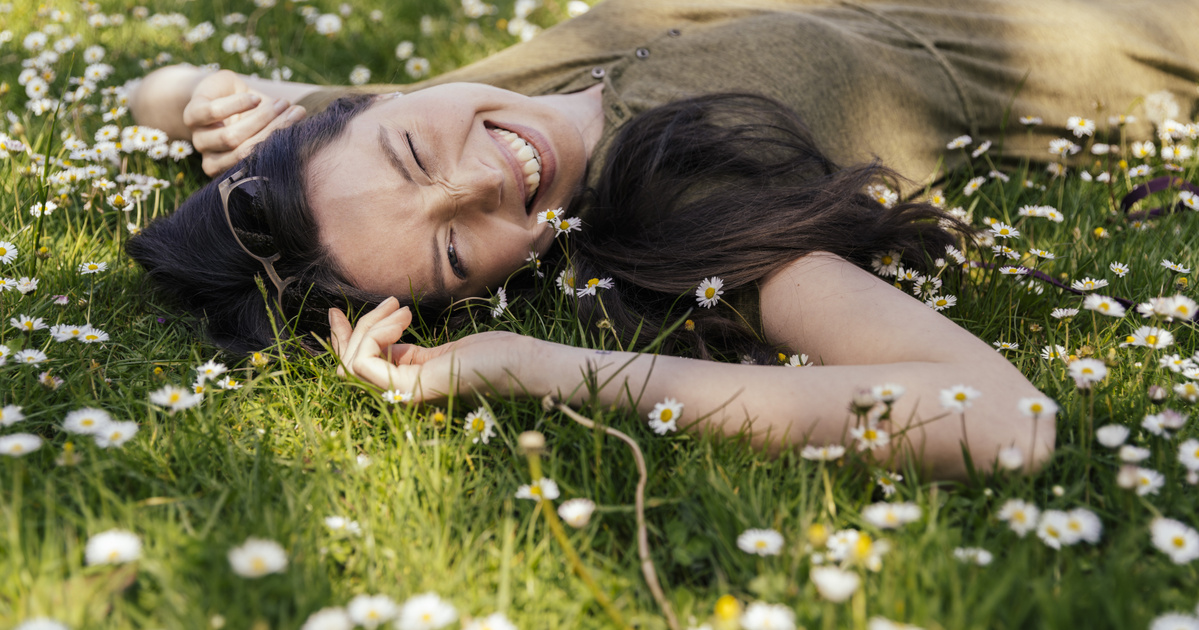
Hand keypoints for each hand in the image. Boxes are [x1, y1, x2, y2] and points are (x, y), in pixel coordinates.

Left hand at [182, 70, 306, 176]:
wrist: (218, 90)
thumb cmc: (250, 113)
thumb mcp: (268, 125)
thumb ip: (284, 132)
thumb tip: (309, 127)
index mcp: (230, 170)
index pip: (256, 166)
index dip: (279, 148)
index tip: (302, 131)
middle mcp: (212, 159)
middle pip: (244, 152)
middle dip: (274, 132)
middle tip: (296, 113)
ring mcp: (200, 139)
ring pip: (231, 137)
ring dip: (261, 118)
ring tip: (282, 103)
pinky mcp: (191, 116)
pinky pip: (213, 114)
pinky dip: (237, 106)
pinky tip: (254, 98)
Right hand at [328, 297, 541, 402]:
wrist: (521, 364)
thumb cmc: (490, 356)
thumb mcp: (436, 350)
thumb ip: (404, 349)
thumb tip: (381, 330)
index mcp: (404, 385)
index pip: (356, 368)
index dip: (342, 340)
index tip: (336, 311)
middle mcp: (399, 395)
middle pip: (347, 366)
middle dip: (346, 332)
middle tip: (372, 304)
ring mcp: (404, 395)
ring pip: (353, 361)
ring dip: (368, 327)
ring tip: (401, 310)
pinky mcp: (412, 388)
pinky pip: (366, 363)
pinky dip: (376, 334)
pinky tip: (401, 318)